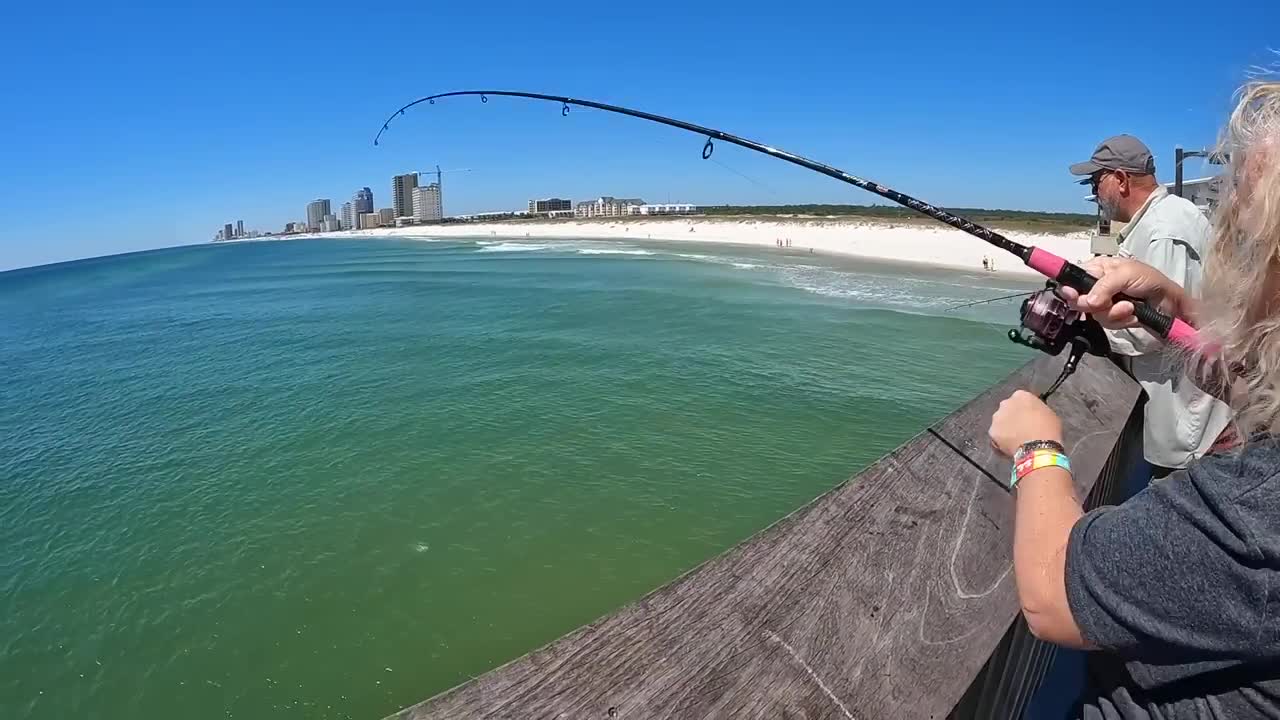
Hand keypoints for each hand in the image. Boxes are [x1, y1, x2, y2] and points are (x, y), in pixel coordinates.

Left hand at [989, 390, 1062, 457]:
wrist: (1038, 448)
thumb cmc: (1048, 430)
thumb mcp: (1050, 414)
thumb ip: (1038, 409)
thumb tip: (1035, 414)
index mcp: (1021, 395)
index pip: (1021, 399)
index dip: (1025, 409)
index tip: (1029, 416)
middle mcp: (1005, 403)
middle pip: (1008, 409)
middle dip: (1013, 417)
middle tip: (1022, 428)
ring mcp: (997, 417)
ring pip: (1000, 422)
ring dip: (1006, 428)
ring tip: (1016, 439)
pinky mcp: (992, 431)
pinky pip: (996, 435)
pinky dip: (1001, 440)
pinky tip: (1010, 447)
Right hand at [1055, 257, 1182, 328]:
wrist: (1170, 302)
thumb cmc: (1150, 280)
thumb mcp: (1126, 275)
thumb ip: (1104, 286)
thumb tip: (1089, 302)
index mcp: (1097, 269)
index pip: (1073, 277)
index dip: (1069, 288)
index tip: (1072, 295)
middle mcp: (1097, 286)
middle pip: (1079, 300)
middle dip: (1095, 305)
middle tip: (1107, 303)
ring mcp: (1105, 302)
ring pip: (1094, 314)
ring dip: (1113, 314)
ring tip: (1130, 307)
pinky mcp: (1113, 316)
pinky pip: (1106, 323)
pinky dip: (1121, 321)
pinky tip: (1132, 315)